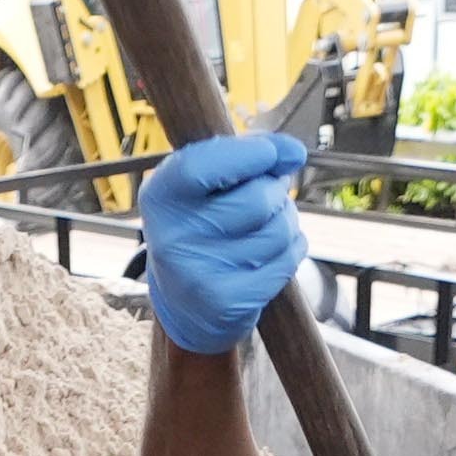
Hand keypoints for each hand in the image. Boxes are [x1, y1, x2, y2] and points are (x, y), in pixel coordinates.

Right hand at [136, 130, 311, 355]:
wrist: (186, 302)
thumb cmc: (203, 224)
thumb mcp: (206, 182)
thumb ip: (246, 154)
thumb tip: (294, 153)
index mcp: (160, 196)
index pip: (201, 166)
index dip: (247, 154)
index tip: (271, 153)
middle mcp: (172, 238)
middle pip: (257, 199)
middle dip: (276, 191)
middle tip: (269, 194)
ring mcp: (199, 275)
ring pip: (278, 231)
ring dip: (286, 220)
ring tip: (269, 223)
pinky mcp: (228, 303)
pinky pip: (286, 261)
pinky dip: (292, 249)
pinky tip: (272, 251)